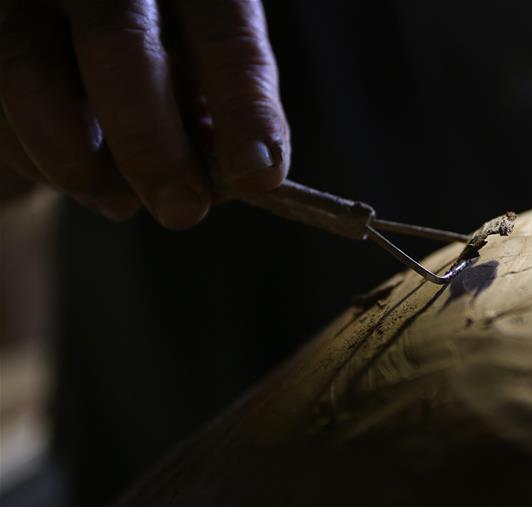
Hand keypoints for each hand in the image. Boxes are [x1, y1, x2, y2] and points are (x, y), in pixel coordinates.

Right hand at [0, 0, 289, 228]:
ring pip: (32, 72)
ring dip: (79, 161)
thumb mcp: (202, 85)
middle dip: (152, 145)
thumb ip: (220, 119)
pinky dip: (38, 161)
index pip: (223, 33)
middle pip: (119, 43)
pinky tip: (80, 182)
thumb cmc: (158, 74)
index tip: (257, 176)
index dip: (244, 108)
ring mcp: (25, 0)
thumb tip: (239, 177)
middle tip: (182, 212)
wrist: (66, 55)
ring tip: (120, 204)